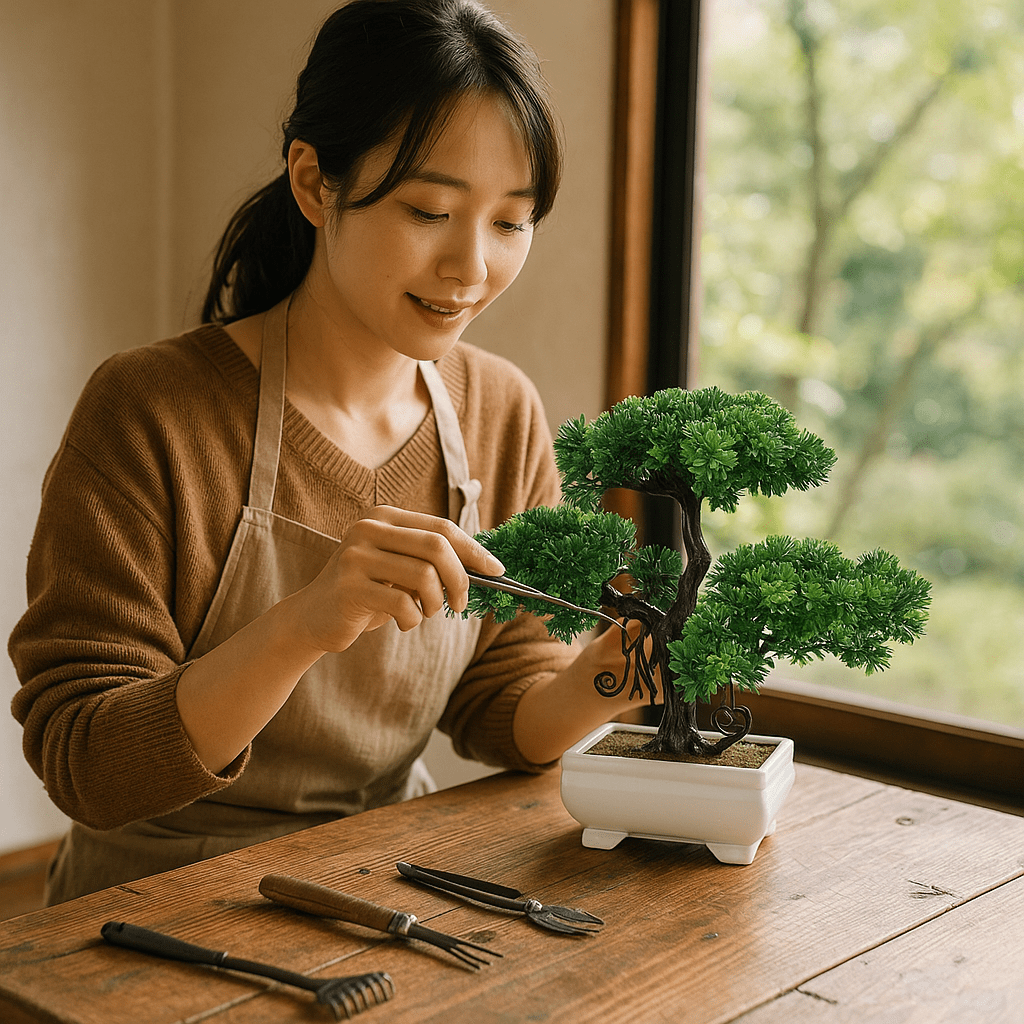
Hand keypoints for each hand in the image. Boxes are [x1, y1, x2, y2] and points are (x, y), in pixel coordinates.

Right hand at [290, 506, 504, 654]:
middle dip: (459, 579)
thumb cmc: (368, 594)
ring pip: (423, 577)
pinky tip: (402, 622)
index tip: (497, 570)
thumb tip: (487, 567)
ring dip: (434, 604)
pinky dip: (412, 620)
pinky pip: (403, 604)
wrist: (313, 618)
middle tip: (461, 604)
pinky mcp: (348, 587)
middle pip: (437, 547)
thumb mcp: (400, 569)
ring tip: (424, 613)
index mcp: (384, 517)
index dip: (474, 549)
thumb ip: (431, 560)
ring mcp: (355, 556)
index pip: (441, 527)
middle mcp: (368, 528)